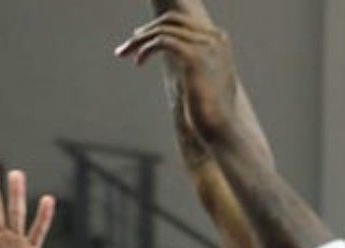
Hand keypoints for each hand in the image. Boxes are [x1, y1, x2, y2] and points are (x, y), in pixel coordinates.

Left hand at [115, 1, 241, 144]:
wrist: (221, 129)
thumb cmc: (210, 113)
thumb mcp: (205, 81)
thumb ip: (197, 65)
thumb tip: (185, 66)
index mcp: (218, 40)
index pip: (181, 22)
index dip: (157, 28)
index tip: (139, 40)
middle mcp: (215, 38)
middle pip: (171, 21)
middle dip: (145, 31)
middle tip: (125, 48)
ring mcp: (207, 46)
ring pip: (164, 30)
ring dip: (139, 41)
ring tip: (123, 54)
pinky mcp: (195, 57)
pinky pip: (163, 41)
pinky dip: (146, 48)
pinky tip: (138, 62)